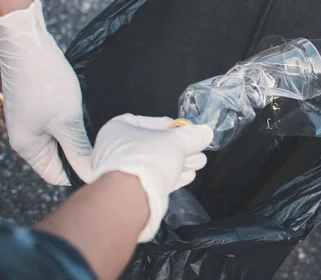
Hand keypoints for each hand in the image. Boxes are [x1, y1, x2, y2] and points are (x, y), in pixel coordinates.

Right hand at [0, 0, 92, 184]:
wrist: (27, 44)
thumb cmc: (45, 81)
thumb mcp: (67, 119)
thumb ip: (78, 148)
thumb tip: (90, 171)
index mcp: (28, 147)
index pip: (56, 174)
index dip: (80, 173)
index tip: (103, 165)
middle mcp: (26, 138)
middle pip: (59, 158)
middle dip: (81, 156)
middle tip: (107, 148)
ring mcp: (31, 122)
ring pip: (60, 140)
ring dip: (79, 139)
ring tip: (101, 133)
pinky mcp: (38, 108)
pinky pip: (58, 125)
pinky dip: (73, 125)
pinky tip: (90, 118)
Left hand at [91, 114, 212, 241]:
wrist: (131, 199)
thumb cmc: (148, 159)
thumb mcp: (177, 141)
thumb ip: (193, 135)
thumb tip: (205, 132)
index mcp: (117, 130)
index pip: (145, 121)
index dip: (168, 124)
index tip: (183, 129)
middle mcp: (115, 150)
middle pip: (154, 144)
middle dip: (180, 147)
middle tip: (196, 148)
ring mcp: (122, 173)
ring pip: (155, 164)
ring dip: (180, 163)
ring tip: (198, 163)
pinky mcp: (130, 193)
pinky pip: (153, 180)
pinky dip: (171, 177)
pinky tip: (188, 176)